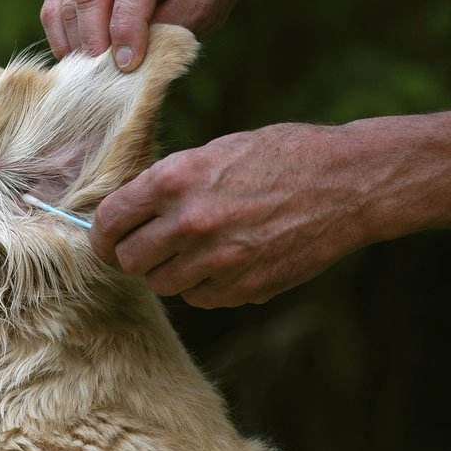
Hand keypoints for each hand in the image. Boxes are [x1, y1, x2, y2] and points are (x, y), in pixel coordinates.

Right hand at [40, 0, 244, 70]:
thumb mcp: (202, 5)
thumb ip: (166, 28)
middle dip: (94, 39)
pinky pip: (54, 2)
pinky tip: (73, 58)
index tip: (127, 66)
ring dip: (75, 42)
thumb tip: (123, 64)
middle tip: (100, 76)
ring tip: (88, 73)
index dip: (127, 29)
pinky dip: (60, 35)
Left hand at [90, 123, 372, 307]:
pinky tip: (222, 262)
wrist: (348, 183)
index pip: (109, 221)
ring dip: (167, 272)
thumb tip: (130, 212)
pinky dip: (201, 286)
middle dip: (132, 255)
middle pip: (129, 260)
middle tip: (144, 248)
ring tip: (190, 251)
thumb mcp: (214, 152)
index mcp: (175, 179)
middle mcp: (190, 222)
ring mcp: (218, 259)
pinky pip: (199, 299)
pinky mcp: (245, 287)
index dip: (101, 233)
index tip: (107, 238)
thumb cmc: (281, 156)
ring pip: (162, 284)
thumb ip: (168, 183)